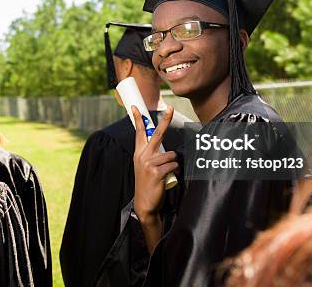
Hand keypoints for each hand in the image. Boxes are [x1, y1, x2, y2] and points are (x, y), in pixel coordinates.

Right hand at [132, 105, 177, 221]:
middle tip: (171, 108)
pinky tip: (168, 177)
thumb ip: (150, 154)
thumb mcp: (143, 166)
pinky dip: (175, 171)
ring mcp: (149, 163)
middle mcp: (142, 155)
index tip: (136, 108)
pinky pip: (173, 165)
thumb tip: (162, 147)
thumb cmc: (148, 183)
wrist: (144, 203)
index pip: (139, 132)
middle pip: (157, 133)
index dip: (138, 119)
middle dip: (165, 119)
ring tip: (166, 173)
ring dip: (173, 163)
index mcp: (138, 153)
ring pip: (171, 155)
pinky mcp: (156, 171)